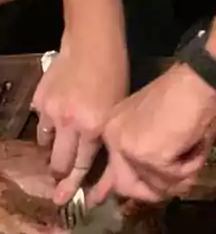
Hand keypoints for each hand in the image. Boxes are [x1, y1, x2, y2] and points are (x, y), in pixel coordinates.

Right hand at [32, 36, 127, 203]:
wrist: (91, 46)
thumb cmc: (113, 77)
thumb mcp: (114, 111)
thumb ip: (99, 135)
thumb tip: (87, 155)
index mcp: (93, 129)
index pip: (81, 166)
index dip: (73, 183)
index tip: (64, 197)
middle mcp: (69, 124)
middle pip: (58, 160)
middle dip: (58, 172)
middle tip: (56, 177)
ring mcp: (50, 111)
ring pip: (44, 141)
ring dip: (50, 147)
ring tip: (56, 143)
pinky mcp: (38, 98)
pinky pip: (39, 119)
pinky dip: (46, 123)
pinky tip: (53, 116)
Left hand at [91, 64, 215, 203]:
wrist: (191, 82)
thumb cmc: (177, 99)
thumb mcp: (146, 125)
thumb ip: (136, 152)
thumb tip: (129, 184)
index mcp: (108, 129)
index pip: (101, 167)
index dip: (105, 188)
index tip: (93, 201)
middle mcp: (111, 138)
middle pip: (126, 186)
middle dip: (152, 191)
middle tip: (176, 179)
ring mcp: (128, 148)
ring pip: (156, 186)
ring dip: (180, 175)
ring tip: (188, 150)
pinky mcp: (149, 155)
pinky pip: (175, 178)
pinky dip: (191, 166)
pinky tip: (191, 145)